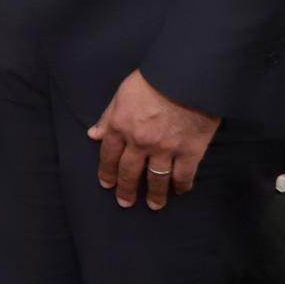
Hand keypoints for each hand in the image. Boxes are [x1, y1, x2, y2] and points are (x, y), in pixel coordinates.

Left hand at [90, 69, 221, 209]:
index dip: (106, 172)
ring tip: (154, 205)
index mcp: (120, 126)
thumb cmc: (153, 80)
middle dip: (126, 189)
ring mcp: (165, 149)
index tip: (106, 184)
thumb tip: (93, 135)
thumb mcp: (122, 94)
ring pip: (156, 179)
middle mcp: (139, 142)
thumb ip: (108, 117)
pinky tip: (179, 191)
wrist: (187, 78)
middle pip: (129, 172)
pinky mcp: (190, 152)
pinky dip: (181, 186)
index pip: (108, 155)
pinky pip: (184, 175)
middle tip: (125, 202)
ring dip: (154, 195)